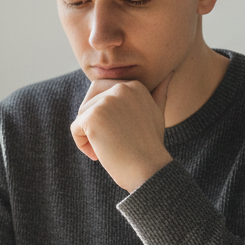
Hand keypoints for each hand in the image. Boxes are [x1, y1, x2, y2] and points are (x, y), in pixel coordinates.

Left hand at [70, 73, 173, 191]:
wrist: (149, 170)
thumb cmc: (151, 147)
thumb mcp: (157, 114)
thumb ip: (158, 93)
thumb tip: (169, 74)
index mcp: (134, 85)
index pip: (103, 92)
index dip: (106, 116)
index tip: (121, 133)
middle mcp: (121, 88)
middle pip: (89, 102)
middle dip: (93, 121)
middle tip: (111, 141)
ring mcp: (106, 102)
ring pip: (82, 116)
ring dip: (90, 135)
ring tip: (110, 148)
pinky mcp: (93, 117)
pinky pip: (76, 129)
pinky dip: (83, 145)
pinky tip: (100, 155)